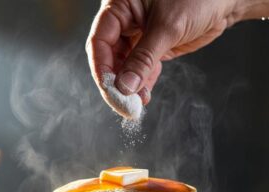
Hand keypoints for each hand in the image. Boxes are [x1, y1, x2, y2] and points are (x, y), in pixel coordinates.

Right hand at [87, 0, 237, 103]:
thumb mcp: (168, 27)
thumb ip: (144, 58)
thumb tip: (124, 87)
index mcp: (119, 5)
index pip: (100, 40)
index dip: (102, 68)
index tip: (110, 90)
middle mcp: (125, 20)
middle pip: (108, 56)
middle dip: (115, 81)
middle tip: (123, 102)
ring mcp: (138, 34)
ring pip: (124, 66)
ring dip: (129, 86)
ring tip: (135, 104)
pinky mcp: (152, 47)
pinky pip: (141, 68)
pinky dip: (142, 84)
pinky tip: (144, 96)